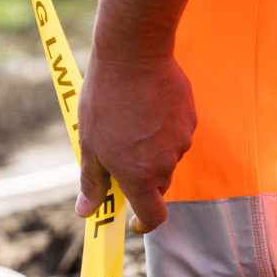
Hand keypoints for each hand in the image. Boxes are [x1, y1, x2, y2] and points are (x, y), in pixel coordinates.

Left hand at [75, 53, 195, 233]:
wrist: (133, 52)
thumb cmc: (106, 100)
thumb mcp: (90, 145)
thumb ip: (92, 183)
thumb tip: (86, 212)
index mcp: (140, 177)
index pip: (153, 217)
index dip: (144, 224)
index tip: (135, 222)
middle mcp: (166, 164)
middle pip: (158, 186)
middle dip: (141, 179)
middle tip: (120, 155)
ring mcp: (181, 140)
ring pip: (167, 158)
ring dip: (152, 151)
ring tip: (132, 122)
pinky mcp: (190, 118)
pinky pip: (177, 134)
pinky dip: (163, 129)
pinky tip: (147, 107)